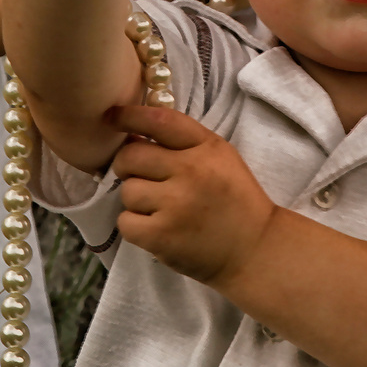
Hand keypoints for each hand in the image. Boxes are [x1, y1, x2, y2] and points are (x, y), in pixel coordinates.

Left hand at [106, 104, 276, 283]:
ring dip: (136, 200)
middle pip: (130, 156)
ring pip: (127, 191)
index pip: (158, 121)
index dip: (128, 116)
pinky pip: (125, 222)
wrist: (255, 250)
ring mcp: (175, 205)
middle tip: (141, 177)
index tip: (111, 117)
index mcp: (206, 148)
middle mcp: (190, 172)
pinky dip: (135, 226)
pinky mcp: (162, 236)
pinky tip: (155, 227)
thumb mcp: (220, 158)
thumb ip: (182, 143)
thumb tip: (131, 135)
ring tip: (159, 209)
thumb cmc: (235, 200)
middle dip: (127, 165)